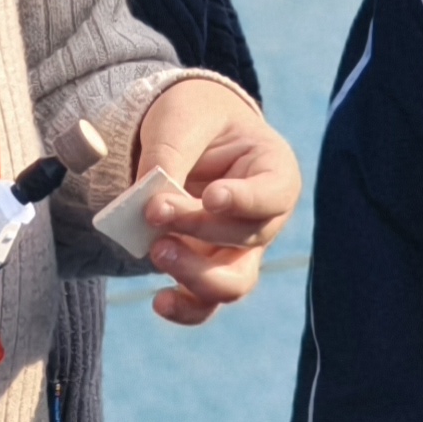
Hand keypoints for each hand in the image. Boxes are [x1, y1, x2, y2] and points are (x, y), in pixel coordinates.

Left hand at [129, 79, 300, 325]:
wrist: (183, 133)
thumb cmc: (195, 116)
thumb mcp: (183, 114)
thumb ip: (170, 153)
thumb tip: (148, 199)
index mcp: (273, 169)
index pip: (274, 194)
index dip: (246, 201)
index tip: (212, 197)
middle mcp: (264, 216)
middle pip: (247, 238)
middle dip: (199, 229)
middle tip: (155, 210)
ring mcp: (237, 248)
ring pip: (233, 282)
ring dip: (195, 275)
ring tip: (155, 251)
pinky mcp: (207, 268)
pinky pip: (204, 302)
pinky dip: (185, 307)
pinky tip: (160, 301)